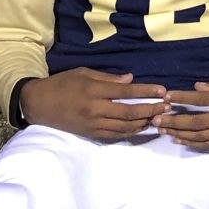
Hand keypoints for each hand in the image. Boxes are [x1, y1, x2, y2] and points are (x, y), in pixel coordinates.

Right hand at [17, 67, 167, 141]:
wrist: (40, 104)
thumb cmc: (63, 83)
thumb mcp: (84, 72)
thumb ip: (108, 78)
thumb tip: (131, 80)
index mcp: (94, 90)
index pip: (126, 92)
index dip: (146, 91)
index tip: (163, 90)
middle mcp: (95, 109)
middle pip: (129, 112)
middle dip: (151, 109)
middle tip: (168, 106)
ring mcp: (93, 124)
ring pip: (124, 127)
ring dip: (144, 122)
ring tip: (159, 116)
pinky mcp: (91, 134)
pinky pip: (115, 135)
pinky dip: (130, 132)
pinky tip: (141, 126)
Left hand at [153, 77, 208, 152]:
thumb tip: (196, 87)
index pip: (203, 99)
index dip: (183, 98)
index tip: (167, 96)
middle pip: (198, 121)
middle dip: (175, 120)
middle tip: (156, 118)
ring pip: (201, 136)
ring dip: (180, 133)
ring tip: (163, 130)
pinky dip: (194, 144)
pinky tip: (181, 140)